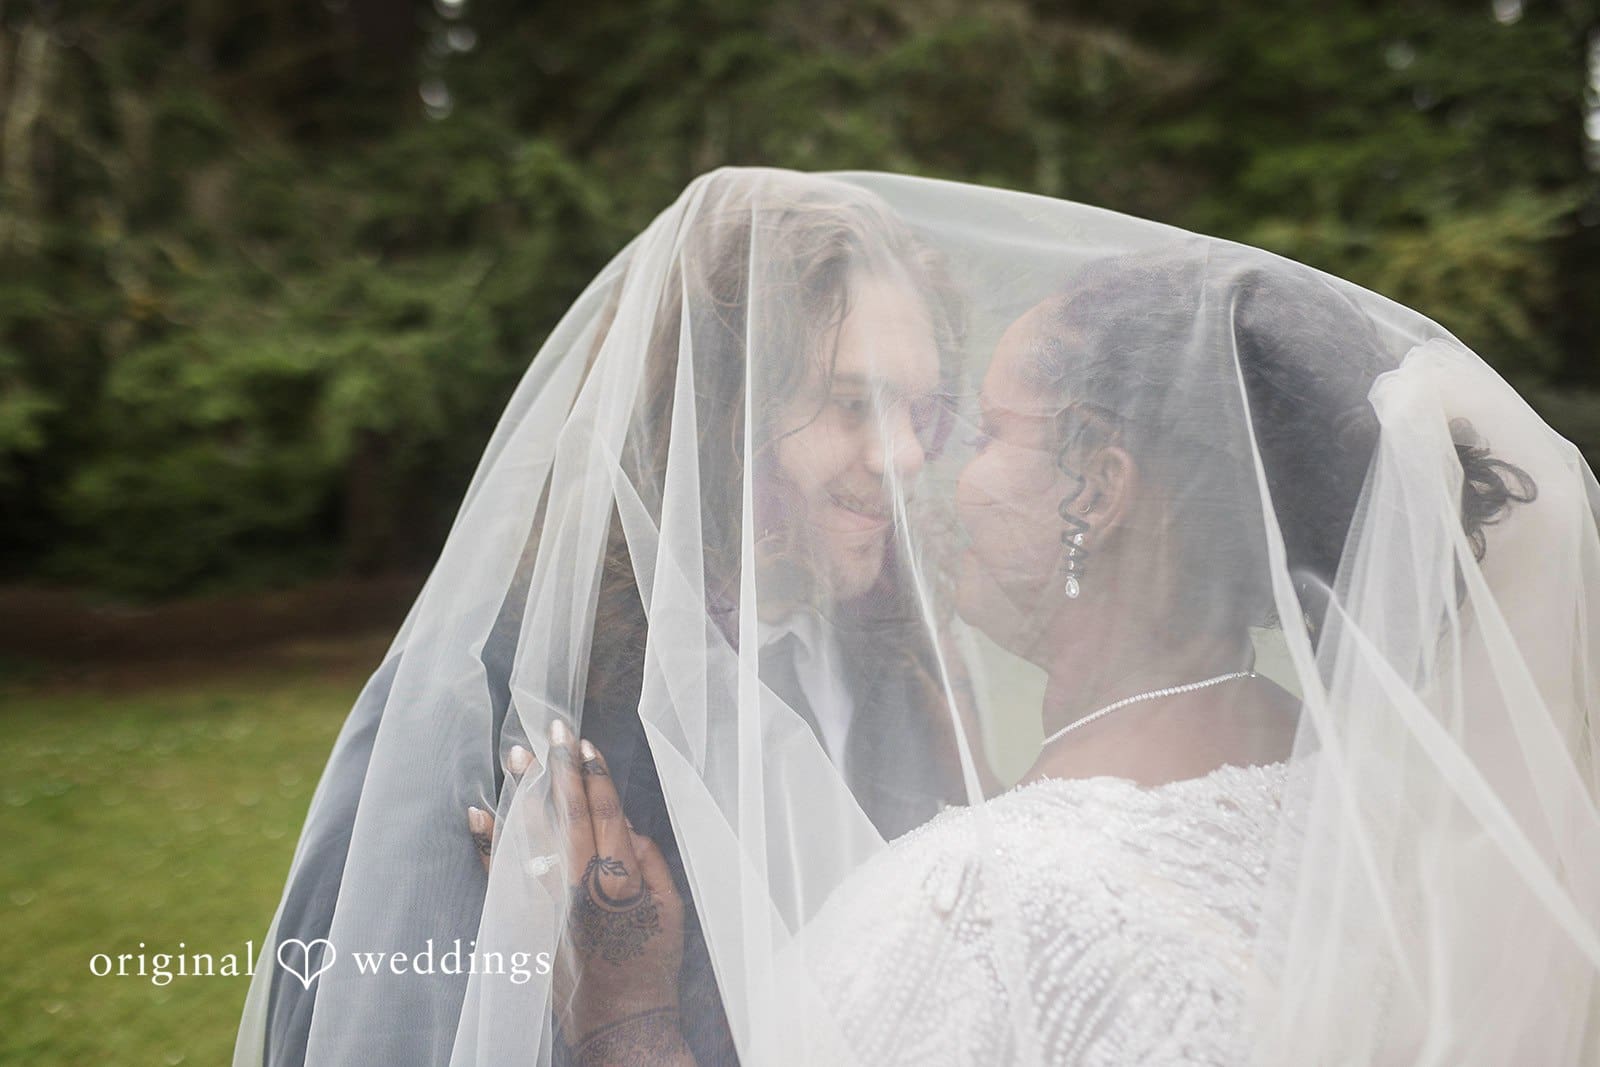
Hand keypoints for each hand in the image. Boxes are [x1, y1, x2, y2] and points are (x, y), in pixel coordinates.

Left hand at [465, 726, 693, 1063]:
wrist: (620, 1020)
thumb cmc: (652, 963)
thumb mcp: (671, 910)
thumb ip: (652, 862)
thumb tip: (628, 826)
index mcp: (620, 881)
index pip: (605, 814)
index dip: (595, 777)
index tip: (586, 745)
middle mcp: (579, 887)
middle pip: (566, 815)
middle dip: (559, 769)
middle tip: (551, 730)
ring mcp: (546, 904)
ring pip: (531, 837)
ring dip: (523, 792)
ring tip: (515, 756)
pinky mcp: (524, 922)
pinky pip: (500, 876)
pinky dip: (487, 843)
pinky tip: (477, 813)